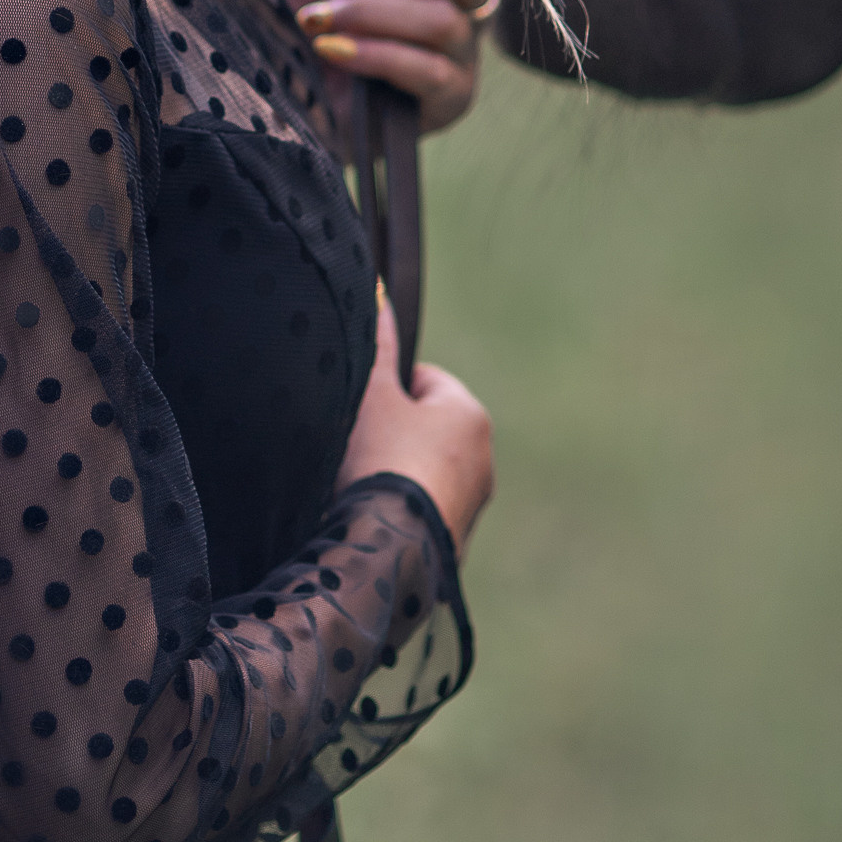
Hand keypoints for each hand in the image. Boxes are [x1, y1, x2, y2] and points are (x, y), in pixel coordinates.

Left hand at [275, 0, 502, 134]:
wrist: (276, 77)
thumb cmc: (302, 7)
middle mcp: (467, 10)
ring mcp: (462, 58)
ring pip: (444, 21)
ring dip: (371, 12)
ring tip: (319, 17)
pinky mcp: (447, 101)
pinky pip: (427, 70)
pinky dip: (372, 52)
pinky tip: (330, 48)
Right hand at [336, 292, 494, 554]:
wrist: (389, 546)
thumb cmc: (381, 458)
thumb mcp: (372, 394)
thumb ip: (378, 346)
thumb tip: (380, 296)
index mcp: (470, 414)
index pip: (425, 380)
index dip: (387, 389)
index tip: (361, 408)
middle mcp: (484, 458)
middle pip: (427, 428)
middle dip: (394, 433)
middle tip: (357, 446)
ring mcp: (473, 503)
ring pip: (426, 471)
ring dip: (398, 471)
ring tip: (362, 483)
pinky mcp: (457, 540)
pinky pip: (424, 508)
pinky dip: (402, 506)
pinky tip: (374, 513)